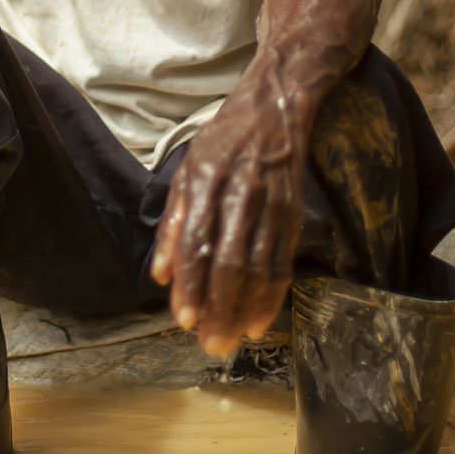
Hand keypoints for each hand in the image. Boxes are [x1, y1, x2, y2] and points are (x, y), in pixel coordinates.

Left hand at [149, 69, 315, 357]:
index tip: (182, 319)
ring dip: (245, 310)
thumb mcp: (187, 170)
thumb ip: (173, 223)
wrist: (275, 108)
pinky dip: (272, 296)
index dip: (191, 283)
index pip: (198, 242)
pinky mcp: (293, 215)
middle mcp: (241, 195)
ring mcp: (272, 206)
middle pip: (230, 262)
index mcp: (208, 182)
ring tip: (230, 341)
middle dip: (219, 308)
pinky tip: (259, 320)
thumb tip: (161, 275)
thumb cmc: (223, 141)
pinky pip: (283, 263)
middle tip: (209, 345)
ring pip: (259, 269)